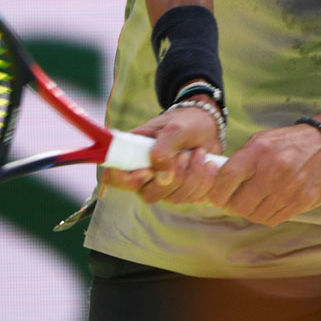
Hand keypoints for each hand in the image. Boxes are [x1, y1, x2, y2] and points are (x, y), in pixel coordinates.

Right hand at [101, 104, 222, 205]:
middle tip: (184, 153)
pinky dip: (203, 181)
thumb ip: (164, 149)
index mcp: (131, 154)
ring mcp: (162, 185)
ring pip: (172, 198)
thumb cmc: (186, 122)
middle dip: (173, 176)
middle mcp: (143, 173)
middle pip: (148, 194)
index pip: (112, 176)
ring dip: (192, 176)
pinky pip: (191, 198)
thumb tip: (162, 178)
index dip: (127, 181)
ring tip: (199, 152)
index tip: (148, 172)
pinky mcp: (182, 191)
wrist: (208, 125)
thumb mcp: (175, 128)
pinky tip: (207, 163)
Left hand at [207, 121, 320, 225]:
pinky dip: (268, 215)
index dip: (216, 193)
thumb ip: (240, 161)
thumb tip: (217, 183)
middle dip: (233, 206)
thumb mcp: (261, 141)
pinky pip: (275, 218)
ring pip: (257, 215)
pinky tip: (270, 204)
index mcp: (258, 150)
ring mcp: (289, 187)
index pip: (227, 179)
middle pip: (240, 204)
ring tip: (255, 202)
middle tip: (235, 202)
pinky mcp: (303, 201)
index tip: (216, 197)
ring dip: (251, 212)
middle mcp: (273, 169)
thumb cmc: (288, 143)